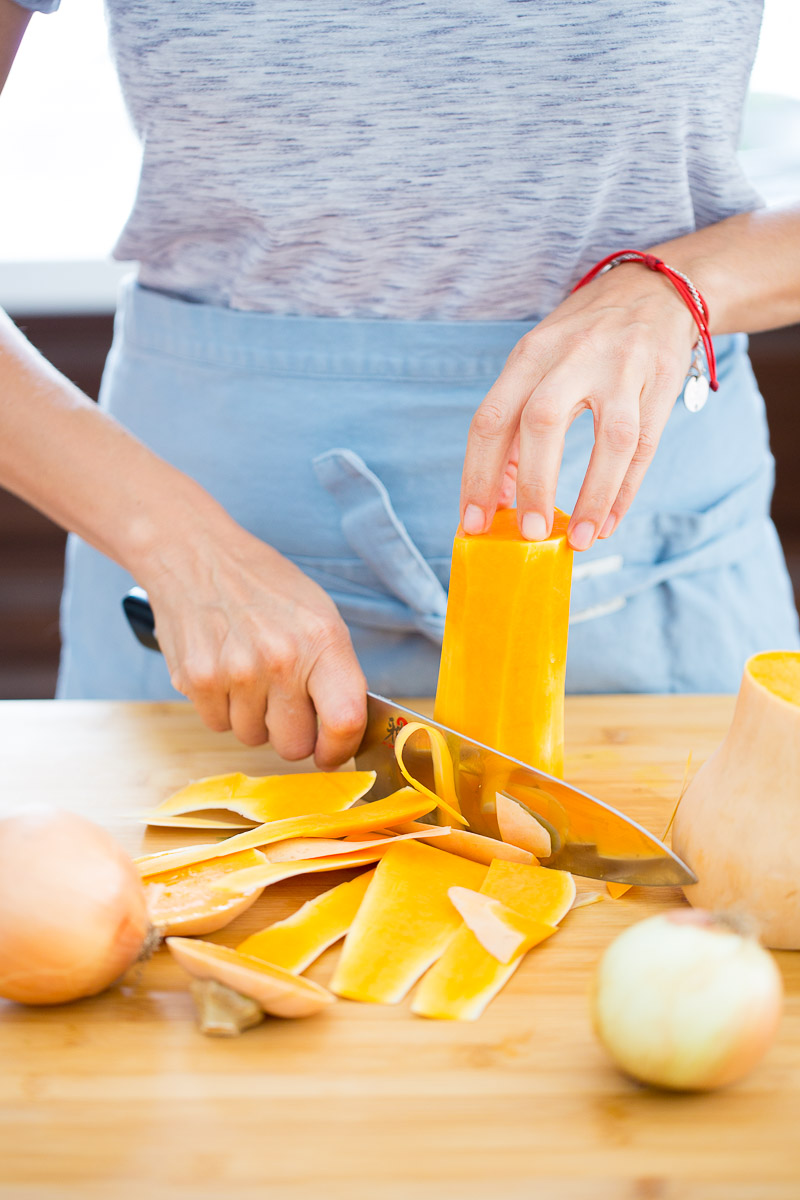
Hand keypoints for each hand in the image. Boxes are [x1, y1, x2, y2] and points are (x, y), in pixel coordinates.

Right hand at [139, 516, 366, 766]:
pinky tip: (224, 671)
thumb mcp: (319, 615)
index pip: (345, 720)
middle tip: (283, 702)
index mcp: (322, 641)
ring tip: (249, 674)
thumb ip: (335, 672)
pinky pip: (218, 725)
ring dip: (254, 718)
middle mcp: (281, 660)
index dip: (340, 749)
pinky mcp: (198, 680)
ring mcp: (236, 672)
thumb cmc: (264, 586)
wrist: (196, 555)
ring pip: (253, 738)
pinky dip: (222, 708)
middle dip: (292, 733)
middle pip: (294, 746)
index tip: (331, 752)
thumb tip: (346, 729)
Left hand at [460, 264, 697, 548]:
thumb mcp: (539, 362)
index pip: (492, 419)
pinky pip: (644, 445)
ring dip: (592, 496)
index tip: (473, 523)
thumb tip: (497, 495)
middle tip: (528, 534)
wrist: (656, 289)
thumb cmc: (583, 339)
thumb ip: (515, 421)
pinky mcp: (661, 381)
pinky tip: (609, 521)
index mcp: (530, 355)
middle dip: (532, 485)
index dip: (478, 475)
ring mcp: (622, 367)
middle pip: (541, 422)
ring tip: (580, 540)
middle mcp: (572, 356)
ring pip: (609, 438)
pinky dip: (625, 490)